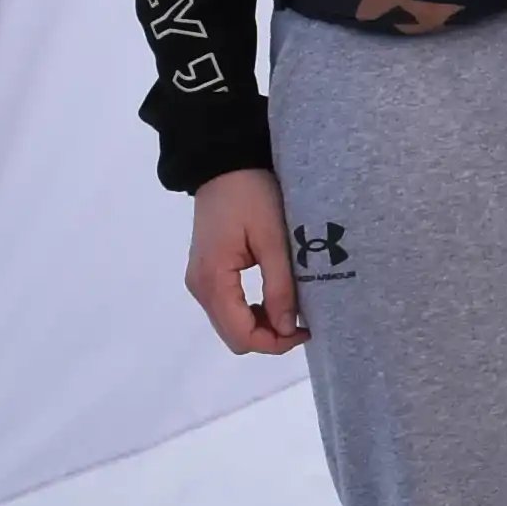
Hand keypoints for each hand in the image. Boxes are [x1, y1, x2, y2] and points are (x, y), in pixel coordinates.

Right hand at [186, 169, 305, 354]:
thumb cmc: (251, 194)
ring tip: (291, 307)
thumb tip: (286, 329)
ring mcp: (200, 281)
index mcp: (213, 281)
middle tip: (302, 320)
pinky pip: (227, 307)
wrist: (224, 162)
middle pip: (234, 336)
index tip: (306, 329)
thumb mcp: (273, 239)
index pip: (242, 335)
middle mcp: (200, 287)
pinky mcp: (206, 273)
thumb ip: (279, 287)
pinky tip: (273, 296)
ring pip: (230, 324)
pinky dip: (251, 311)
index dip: (275, 343)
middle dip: (269, 336)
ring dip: (261, 324)